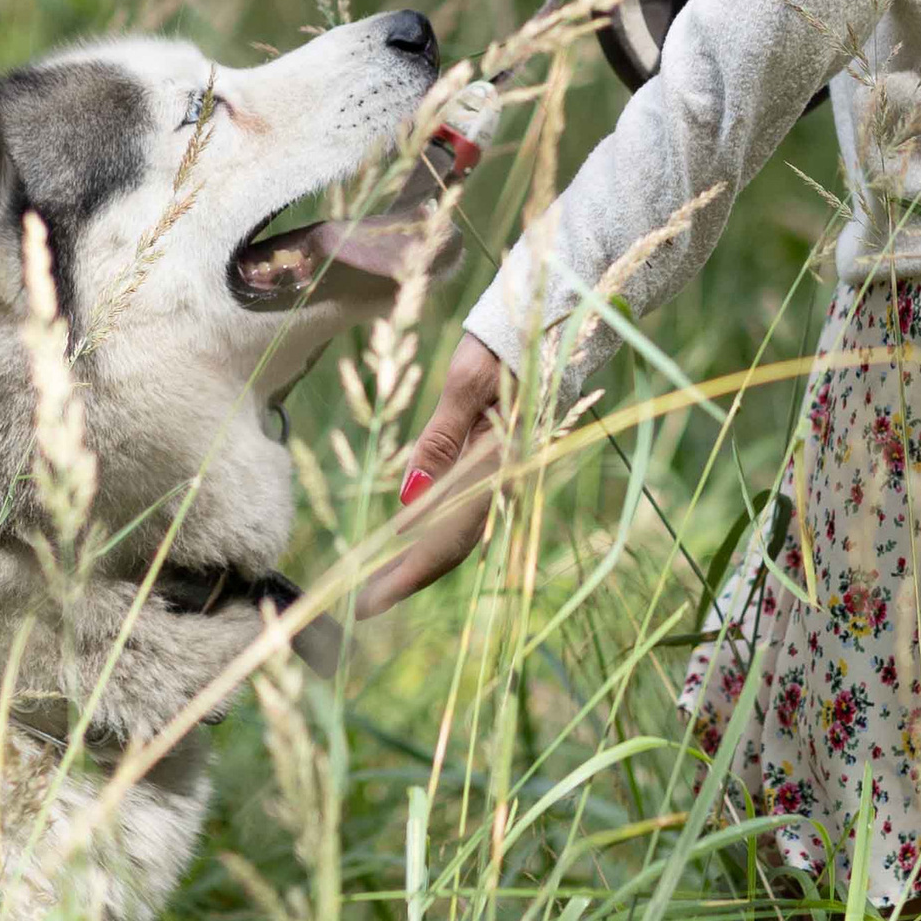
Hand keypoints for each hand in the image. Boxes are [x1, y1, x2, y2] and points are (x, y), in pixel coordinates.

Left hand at [359, 334, 508, 613]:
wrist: (555, 316)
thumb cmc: (504, 341)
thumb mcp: (464, 383)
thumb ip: (438, 443)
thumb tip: (407, 504)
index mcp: (501, 464)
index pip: (447, 537)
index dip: (407, 575)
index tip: (370, 603)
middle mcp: (509, 479)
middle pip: (454, 544)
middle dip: (409, 576)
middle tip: (365, 604)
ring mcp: (509, 473)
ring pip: (462, 530)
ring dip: (421, 558)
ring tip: (381, 579)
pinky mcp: (504, 462)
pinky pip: (469, 508)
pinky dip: (437, 531)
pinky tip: (413, 537)